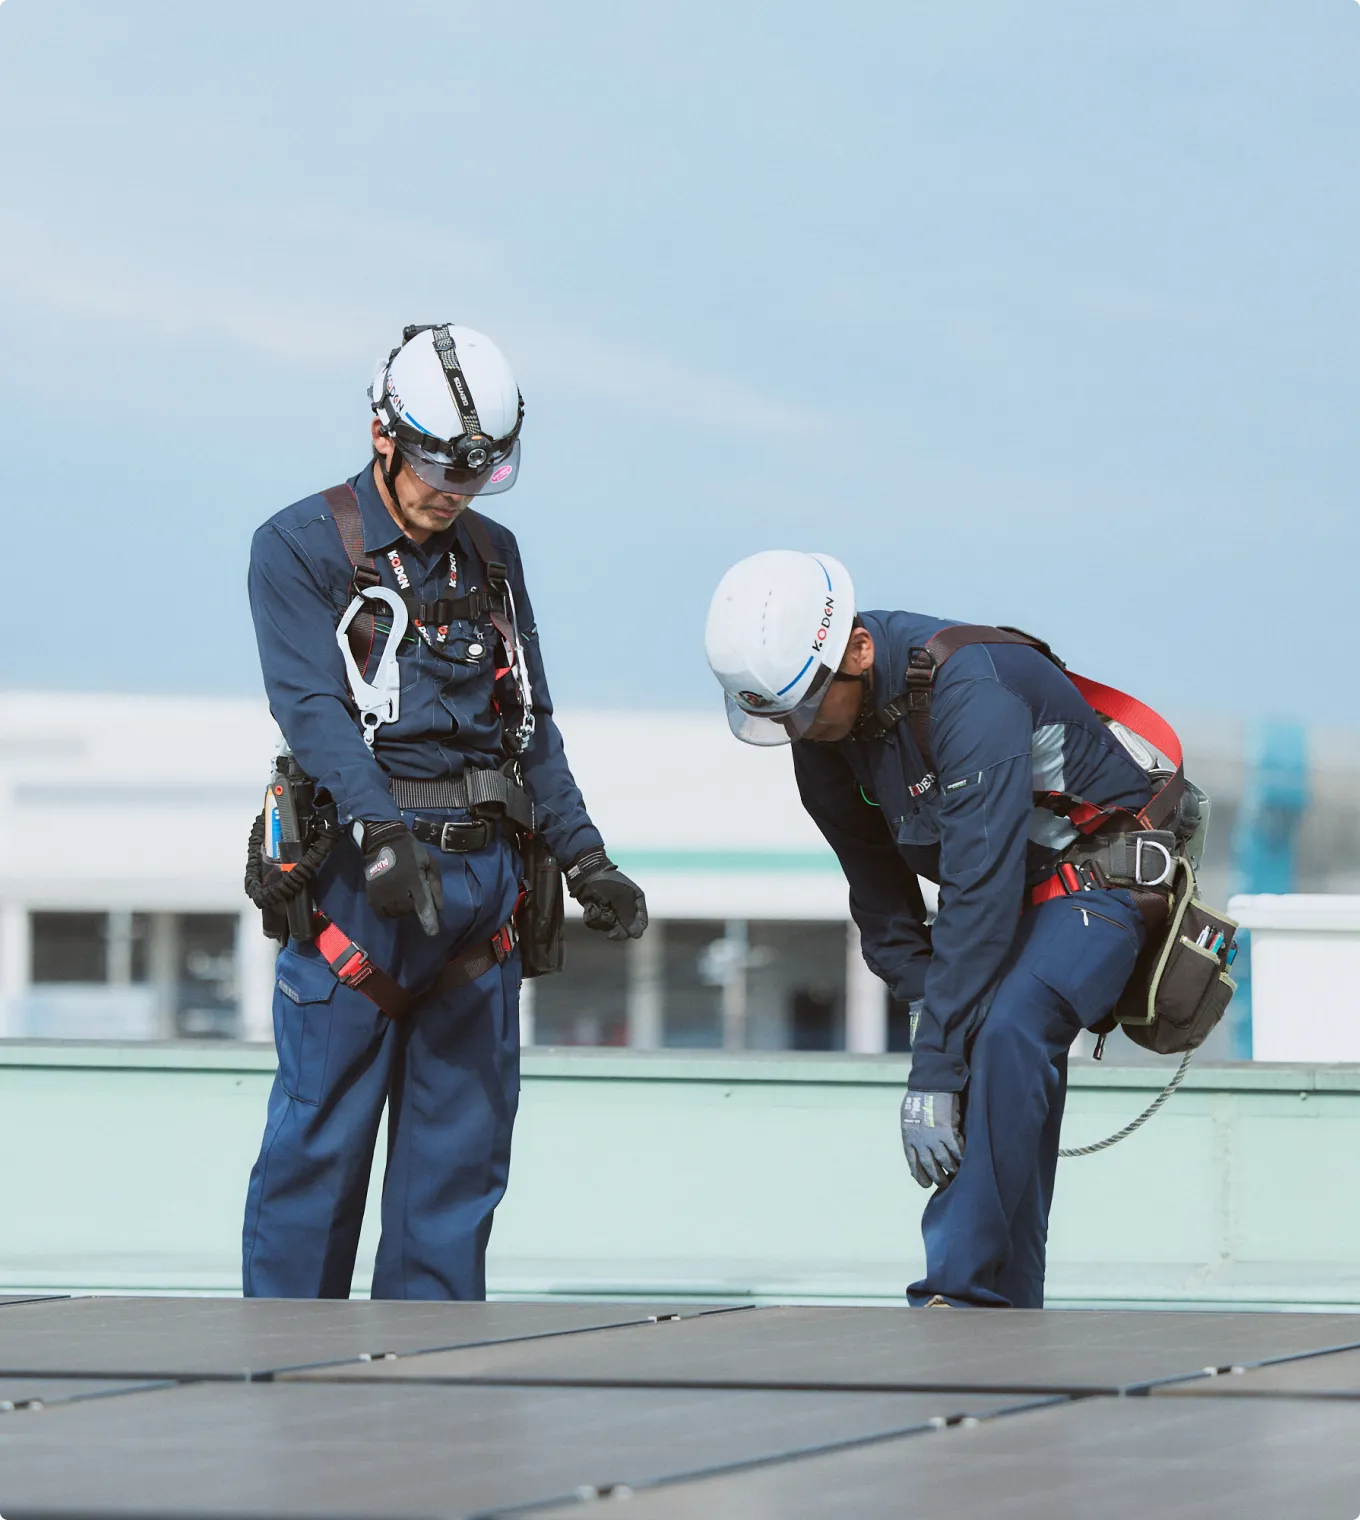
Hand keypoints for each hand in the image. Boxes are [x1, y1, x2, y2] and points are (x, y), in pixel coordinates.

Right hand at [360, 820, 443, 937]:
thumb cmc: (410, 851)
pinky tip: (392, 899)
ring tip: (403, 894)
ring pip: (395, 913)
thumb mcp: (429, 863)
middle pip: (408, 910)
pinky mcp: (371, 894)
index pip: (422, 903)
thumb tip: (439, 908)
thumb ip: (435, 885)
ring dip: (402, 909)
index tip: (433, 932)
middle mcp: (397, 887)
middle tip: (413, 893)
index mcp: (413, 878)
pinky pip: (382, 912)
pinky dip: (389, 910)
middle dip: (414, 906)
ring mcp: (382, 891)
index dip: (428, 919)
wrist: (383, 841)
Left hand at [566, 850, 647, 940]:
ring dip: (602, 921)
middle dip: (617, 930)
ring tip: (599, 908)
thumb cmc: (606, 883)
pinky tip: (591, 908)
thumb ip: (629, 918)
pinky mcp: (598, 912)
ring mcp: (611, 910)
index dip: (636, 929)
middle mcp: (624, 907)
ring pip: (609, 927)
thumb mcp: (621, 899)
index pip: (641, 922)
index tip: (629, 933)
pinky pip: (597, 924)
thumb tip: (637, 935)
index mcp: (635, 900)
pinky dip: (593, 918)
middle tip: (611, 935)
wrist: (584, 874)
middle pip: (625, 929)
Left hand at [900, 1089, 963, 1189]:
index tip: (926, 1184)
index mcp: (908, 1138)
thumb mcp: (908, 1117)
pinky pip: (957, 1152)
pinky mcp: (948, 1132)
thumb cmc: (918, 1097)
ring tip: (956, 1173)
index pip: (913, 1165)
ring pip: (945, 1163)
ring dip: (952, 1170)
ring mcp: (934, 1138)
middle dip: (938, 1178)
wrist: (929, 1084)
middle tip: (945, 1183)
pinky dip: (961, 1158)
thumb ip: (914, 1133)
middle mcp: (920, 1141)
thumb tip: (920, 1149)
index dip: (920, 1177)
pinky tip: (964, 1161)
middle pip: (930, 1167)